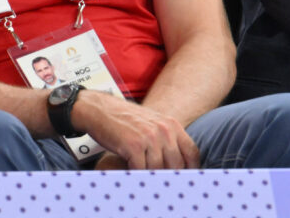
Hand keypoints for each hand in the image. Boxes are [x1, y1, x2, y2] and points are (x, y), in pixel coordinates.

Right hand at [72, 91, 199, 169]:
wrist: (98, 108)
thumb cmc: (123, 118)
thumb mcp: (151, 122)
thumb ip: (167, 139)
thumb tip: (179, 164)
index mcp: (171, 124)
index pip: (192, 153)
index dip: (189, 169)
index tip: (182, 178)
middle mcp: (163, 130)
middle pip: (176, 166)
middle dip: (167, 175)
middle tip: (159, 180)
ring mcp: (149, 138)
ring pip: (158, 170)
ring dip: (150, 176)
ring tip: (142, 174)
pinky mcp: (133, 146)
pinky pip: (142, 170)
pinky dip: (137, 175)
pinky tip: (131, 171)